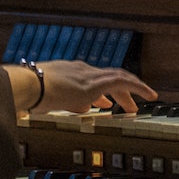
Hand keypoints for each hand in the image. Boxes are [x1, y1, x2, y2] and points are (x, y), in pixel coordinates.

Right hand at [12, 61, 156, 113]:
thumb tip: (82, 108)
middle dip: (121, 92)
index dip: (101, 91)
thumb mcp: (52, 100)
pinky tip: (148, 95)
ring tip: (144, 100)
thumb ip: (67, 102)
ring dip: (132, 89)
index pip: (91, 79)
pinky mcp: (95, 82)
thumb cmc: (33, 94)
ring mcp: (88, 74)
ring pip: (118, 76)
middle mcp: (81, 70)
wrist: (30, 85)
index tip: (106, 102)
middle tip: (130, 106)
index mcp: (69, 73)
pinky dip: (137, 87)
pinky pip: (123, 82)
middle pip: (108, 77)